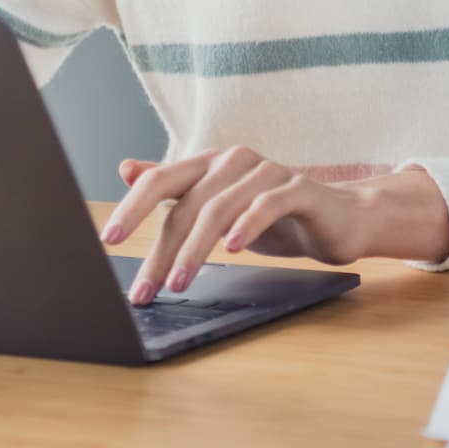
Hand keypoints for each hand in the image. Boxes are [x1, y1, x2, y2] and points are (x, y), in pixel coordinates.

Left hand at [97, 146, 372, 304]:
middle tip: (145, 288)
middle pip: (187, 202)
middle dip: (162, 250)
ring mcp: (266, 171)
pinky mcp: (298, 187)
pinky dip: (247, 225)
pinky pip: (267, 204)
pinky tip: (233, 249)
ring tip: (180, 283)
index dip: (132, 208)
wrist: (339, 219)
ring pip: (220, 208)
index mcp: (208, 165)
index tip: (109, 240)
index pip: (160, 181)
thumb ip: (174, 189)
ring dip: (196, 250)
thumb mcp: (216, 205)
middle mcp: (232, 161)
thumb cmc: (271, 215)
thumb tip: (125, 167)